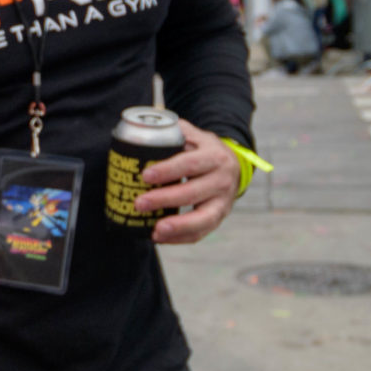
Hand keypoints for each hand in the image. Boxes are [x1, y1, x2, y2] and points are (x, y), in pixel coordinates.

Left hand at [139, 120, 240, 244]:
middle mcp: (223, 180)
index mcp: (215, 156)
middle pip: (193, 193)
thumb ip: (173, 132)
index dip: (167, 170)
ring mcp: (223, 202)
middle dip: (164, 199)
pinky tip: (159, 238)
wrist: (232, 165)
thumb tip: (140, 134)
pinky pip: (201, 233)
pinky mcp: (218, 218)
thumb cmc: (203, 150)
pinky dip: (180, 238)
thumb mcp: (194, 135)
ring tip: (155, 231)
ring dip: (178, 227)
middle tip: (139, 203)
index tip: (145, 175)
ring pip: (203, 218)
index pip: (190, 164)